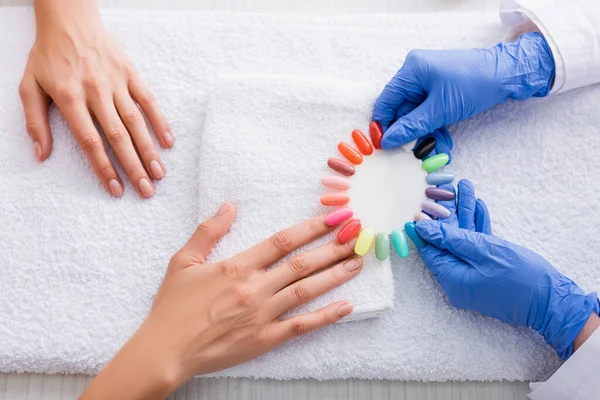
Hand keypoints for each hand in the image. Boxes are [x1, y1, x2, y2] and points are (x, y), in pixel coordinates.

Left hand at [20, 0, 172, 197]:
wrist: (68, 19)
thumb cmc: (47, 56)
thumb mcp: (28, 87)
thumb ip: (34, 123)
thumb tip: (41, 155)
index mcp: (69, 99)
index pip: (90, 141)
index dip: (104, 168)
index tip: (116, 190)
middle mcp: (95, 93)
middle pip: (118, 137)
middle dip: (133, 167)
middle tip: (146, 191)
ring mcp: (116, 83)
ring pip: (135, 122)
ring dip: (149, 149)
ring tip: (160, 173)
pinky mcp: (130, 73)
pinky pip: (148, 100)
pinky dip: (159, 121)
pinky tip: (168, 141)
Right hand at [81, 203, 360, 398]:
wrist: (165, 350)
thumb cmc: (172, 306)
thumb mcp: (183, 261)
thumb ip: (208, 231)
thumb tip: (229, 205)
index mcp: (237, 266)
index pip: (282, 241)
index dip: (310, 228)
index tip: (332, 217)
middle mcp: (255, 288)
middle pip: (302, 263)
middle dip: (332, 247)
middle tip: (357, 236)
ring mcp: (263, 314)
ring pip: (306, 290)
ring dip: (334, 275)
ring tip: (357, 263)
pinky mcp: (265, 338)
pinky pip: (301, 325)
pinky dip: (326, 316)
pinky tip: (346, 306)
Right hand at [373, 32, 554, 149]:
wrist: (508, 74)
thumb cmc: (474, 85)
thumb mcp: (440, 110)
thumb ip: (411, 127)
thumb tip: (386, 141)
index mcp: (411, 70)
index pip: (386, 101)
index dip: (382, 125)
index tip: (383, 146)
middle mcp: (416, 72)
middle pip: (401, 109)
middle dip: (408, 132)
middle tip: (413, 153)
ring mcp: (428, 79)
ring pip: (416, 113)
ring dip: (424, 133)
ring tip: (435, 151)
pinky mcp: (440, 88)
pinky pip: (428, 110)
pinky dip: (434, 126)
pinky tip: (442, 142)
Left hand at [415, 180, 598, 358]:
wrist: (553, 300)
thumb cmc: (519, 277)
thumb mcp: (483, 251)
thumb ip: (451, 239)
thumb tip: (423, 229)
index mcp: (452, 279)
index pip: (430, 250)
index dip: (424, 228)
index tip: (416, 208)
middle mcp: (459, 278)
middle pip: (447, 241)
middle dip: (448, 213)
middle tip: (444, 189)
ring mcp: (474, 274)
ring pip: (464, 238)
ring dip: (465, 214)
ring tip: (464, 186)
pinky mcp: (488, 268)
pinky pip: (477, 245)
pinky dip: (478, 226)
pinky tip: (477, 204)